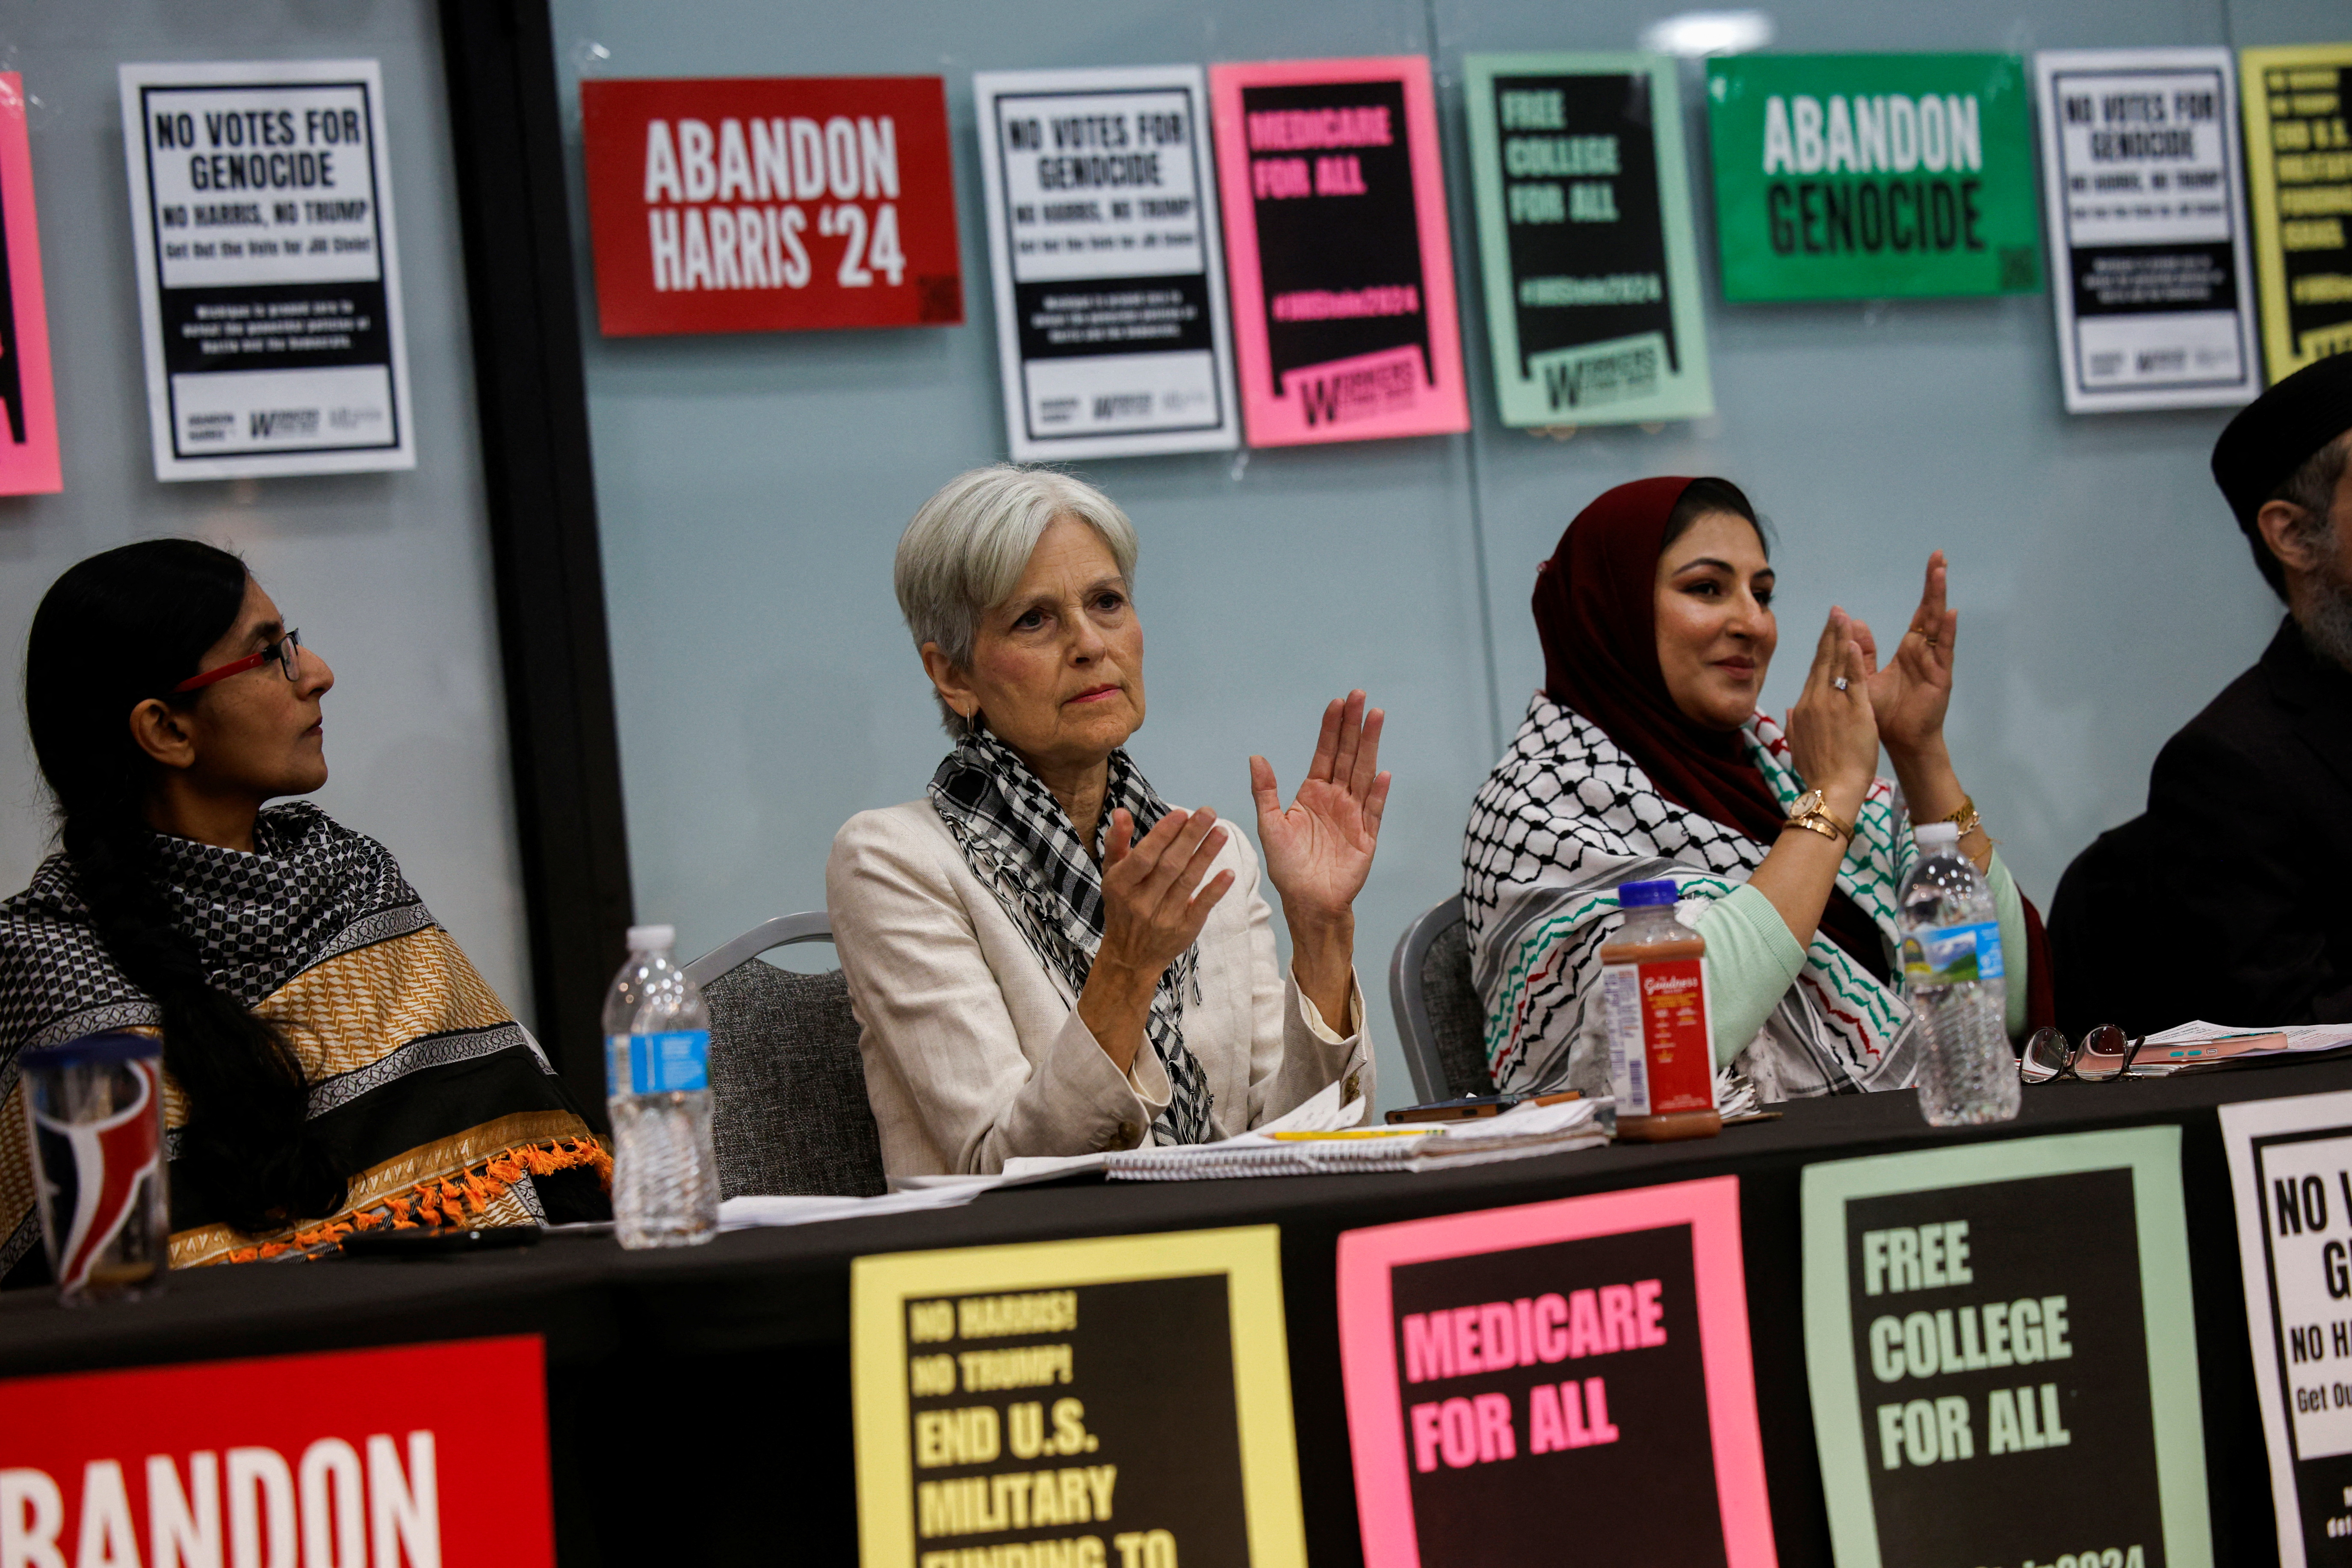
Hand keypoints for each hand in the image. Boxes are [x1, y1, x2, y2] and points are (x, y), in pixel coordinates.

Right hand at [1096, 806, 1233, 983]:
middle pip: (1169, 866)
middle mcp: (1141, 902)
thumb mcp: (1112, 874)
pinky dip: (1215, 890)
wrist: (1130, 956)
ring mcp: (1164, 918)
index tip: (1181, 813)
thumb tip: (1121, 811)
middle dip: (1190, 838)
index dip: (1162, 836)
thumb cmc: (1122, 905)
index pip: (1143, 857)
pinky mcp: (1184, 929)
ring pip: (1187, 882)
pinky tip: (1229, 873)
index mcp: (1121, 885)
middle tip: (1209, 812)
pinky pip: (1201, 907)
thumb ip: (1118, 842)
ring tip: (1221, 832)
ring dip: (1206, 856)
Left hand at [1251, 691, 1390, 927]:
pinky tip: (1385, 773)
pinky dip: (1379, 792)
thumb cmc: (1287, 866)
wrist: (1308, 901)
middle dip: (1354, 726)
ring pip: (1364, 773)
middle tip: (1360, 696)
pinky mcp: (1367, 835)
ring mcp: (1353, 815)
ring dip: (1370, 746)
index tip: (1337, 702)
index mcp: (1312, 793)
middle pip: (1348, 755)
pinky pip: (1374, 810)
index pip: (1325, 753)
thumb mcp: (1269, 826)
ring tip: (1376, 718)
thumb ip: (1265, 791)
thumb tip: (1255, 758)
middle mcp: (1336, 798)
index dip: (1331, 728)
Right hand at [1784, 609, 1879, 809]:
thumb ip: (1794, 725)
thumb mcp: (1799, 747)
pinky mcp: (1854, 711)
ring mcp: (1834, 704)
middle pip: (1824, 660)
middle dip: (1830, 633)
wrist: (1832, 789)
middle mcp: (1816, 701)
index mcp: (1805, 708)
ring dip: (1840, 637)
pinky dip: (1853, 660)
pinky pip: (1853, 680)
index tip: (1827, 630)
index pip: (1815, 670)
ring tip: (1844, 616)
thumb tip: (1790, 709)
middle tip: (1836, 611)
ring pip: (1837, 664)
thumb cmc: (1818, 772)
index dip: (1822, 648)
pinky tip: (1853, 641)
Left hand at [1860, 551, 1956, 762]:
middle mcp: (1924, 652)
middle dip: (1934, 584)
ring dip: (1938, 598)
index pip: (1919, 614)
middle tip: (1938, 555)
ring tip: (1940, 572)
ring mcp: (1934, 663)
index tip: (1932, 562)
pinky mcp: (1940, 677)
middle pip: (1930, 611)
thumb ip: (1864, 652)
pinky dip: (1945, 632)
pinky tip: (1949, 613)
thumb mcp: (1868, 678)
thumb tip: (1854, 624)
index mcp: (1910, 650)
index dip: (1925, 589)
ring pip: (1937, 624)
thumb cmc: (1885, 713)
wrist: (1898, 742)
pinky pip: (1943, 651)